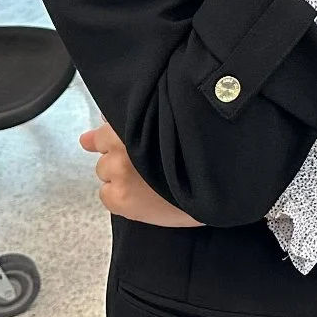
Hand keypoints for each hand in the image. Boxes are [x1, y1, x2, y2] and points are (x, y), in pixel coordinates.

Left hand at [81, 122, 200, 226]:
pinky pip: (106, 194)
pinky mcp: (118, 198)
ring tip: (146, 181)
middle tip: (140, 163)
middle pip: (104, 147)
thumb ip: (141, 118)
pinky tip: (142, 196)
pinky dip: (118, 196)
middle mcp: (122, 145)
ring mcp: (118, 173)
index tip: (117, 139)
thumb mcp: (173, 126)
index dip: (113, 133)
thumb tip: (107, 117)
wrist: (211, 189)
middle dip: (117, 153)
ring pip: (105, 171)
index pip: (107, 126)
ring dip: (119, 174)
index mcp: (135, 124)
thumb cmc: (199, 157)